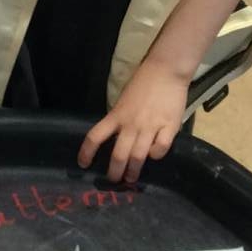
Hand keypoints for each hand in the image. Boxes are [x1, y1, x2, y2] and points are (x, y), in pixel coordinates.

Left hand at [77, 58, 187, 184]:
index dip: (86, 152)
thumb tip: (116, 137)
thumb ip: (120, 119)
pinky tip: (154, 155)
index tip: (83, 164)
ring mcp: (150, 126)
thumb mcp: (123, 101)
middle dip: (114, 172)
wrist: (166, 70)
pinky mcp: (169, 127)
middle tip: (114, 180)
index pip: (95, 136)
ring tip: (132, 178)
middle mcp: (130, 124)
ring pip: (138, 156)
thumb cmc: (143, 83)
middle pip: (118, 155)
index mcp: (116, 115)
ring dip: (133, 171)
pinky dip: (156, 155)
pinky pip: (160, 149)